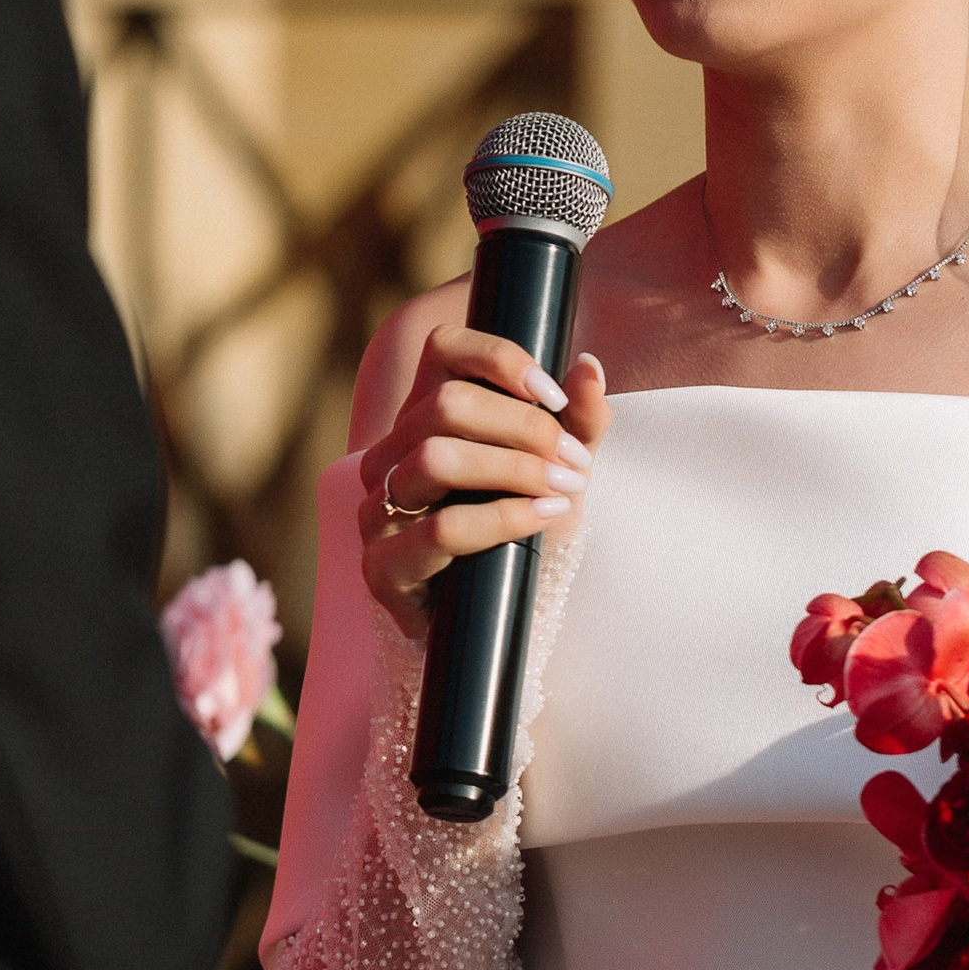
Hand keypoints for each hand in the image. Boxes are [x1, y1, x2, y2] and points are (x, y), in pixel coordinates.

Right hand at [359, 327, 608, 638]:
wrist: (500, 620)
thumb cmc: (524, 533)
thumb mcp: (561, 471)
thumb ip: (580, 423)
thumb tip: (590, 368)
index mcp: (426, 417)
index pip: (443, 349)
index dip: (498, 358)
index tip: (554, 395)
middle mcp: (391, 455)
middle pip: (445, 404)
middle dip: (524, 428)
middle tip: (574, 459)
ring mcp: (378, 510)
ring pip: (436, 458)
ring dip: (513, 470)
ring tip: (564, 487)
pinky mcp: (382, 568)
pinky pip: (441, 529)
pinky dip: (501, 519)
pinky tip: (541, 518)